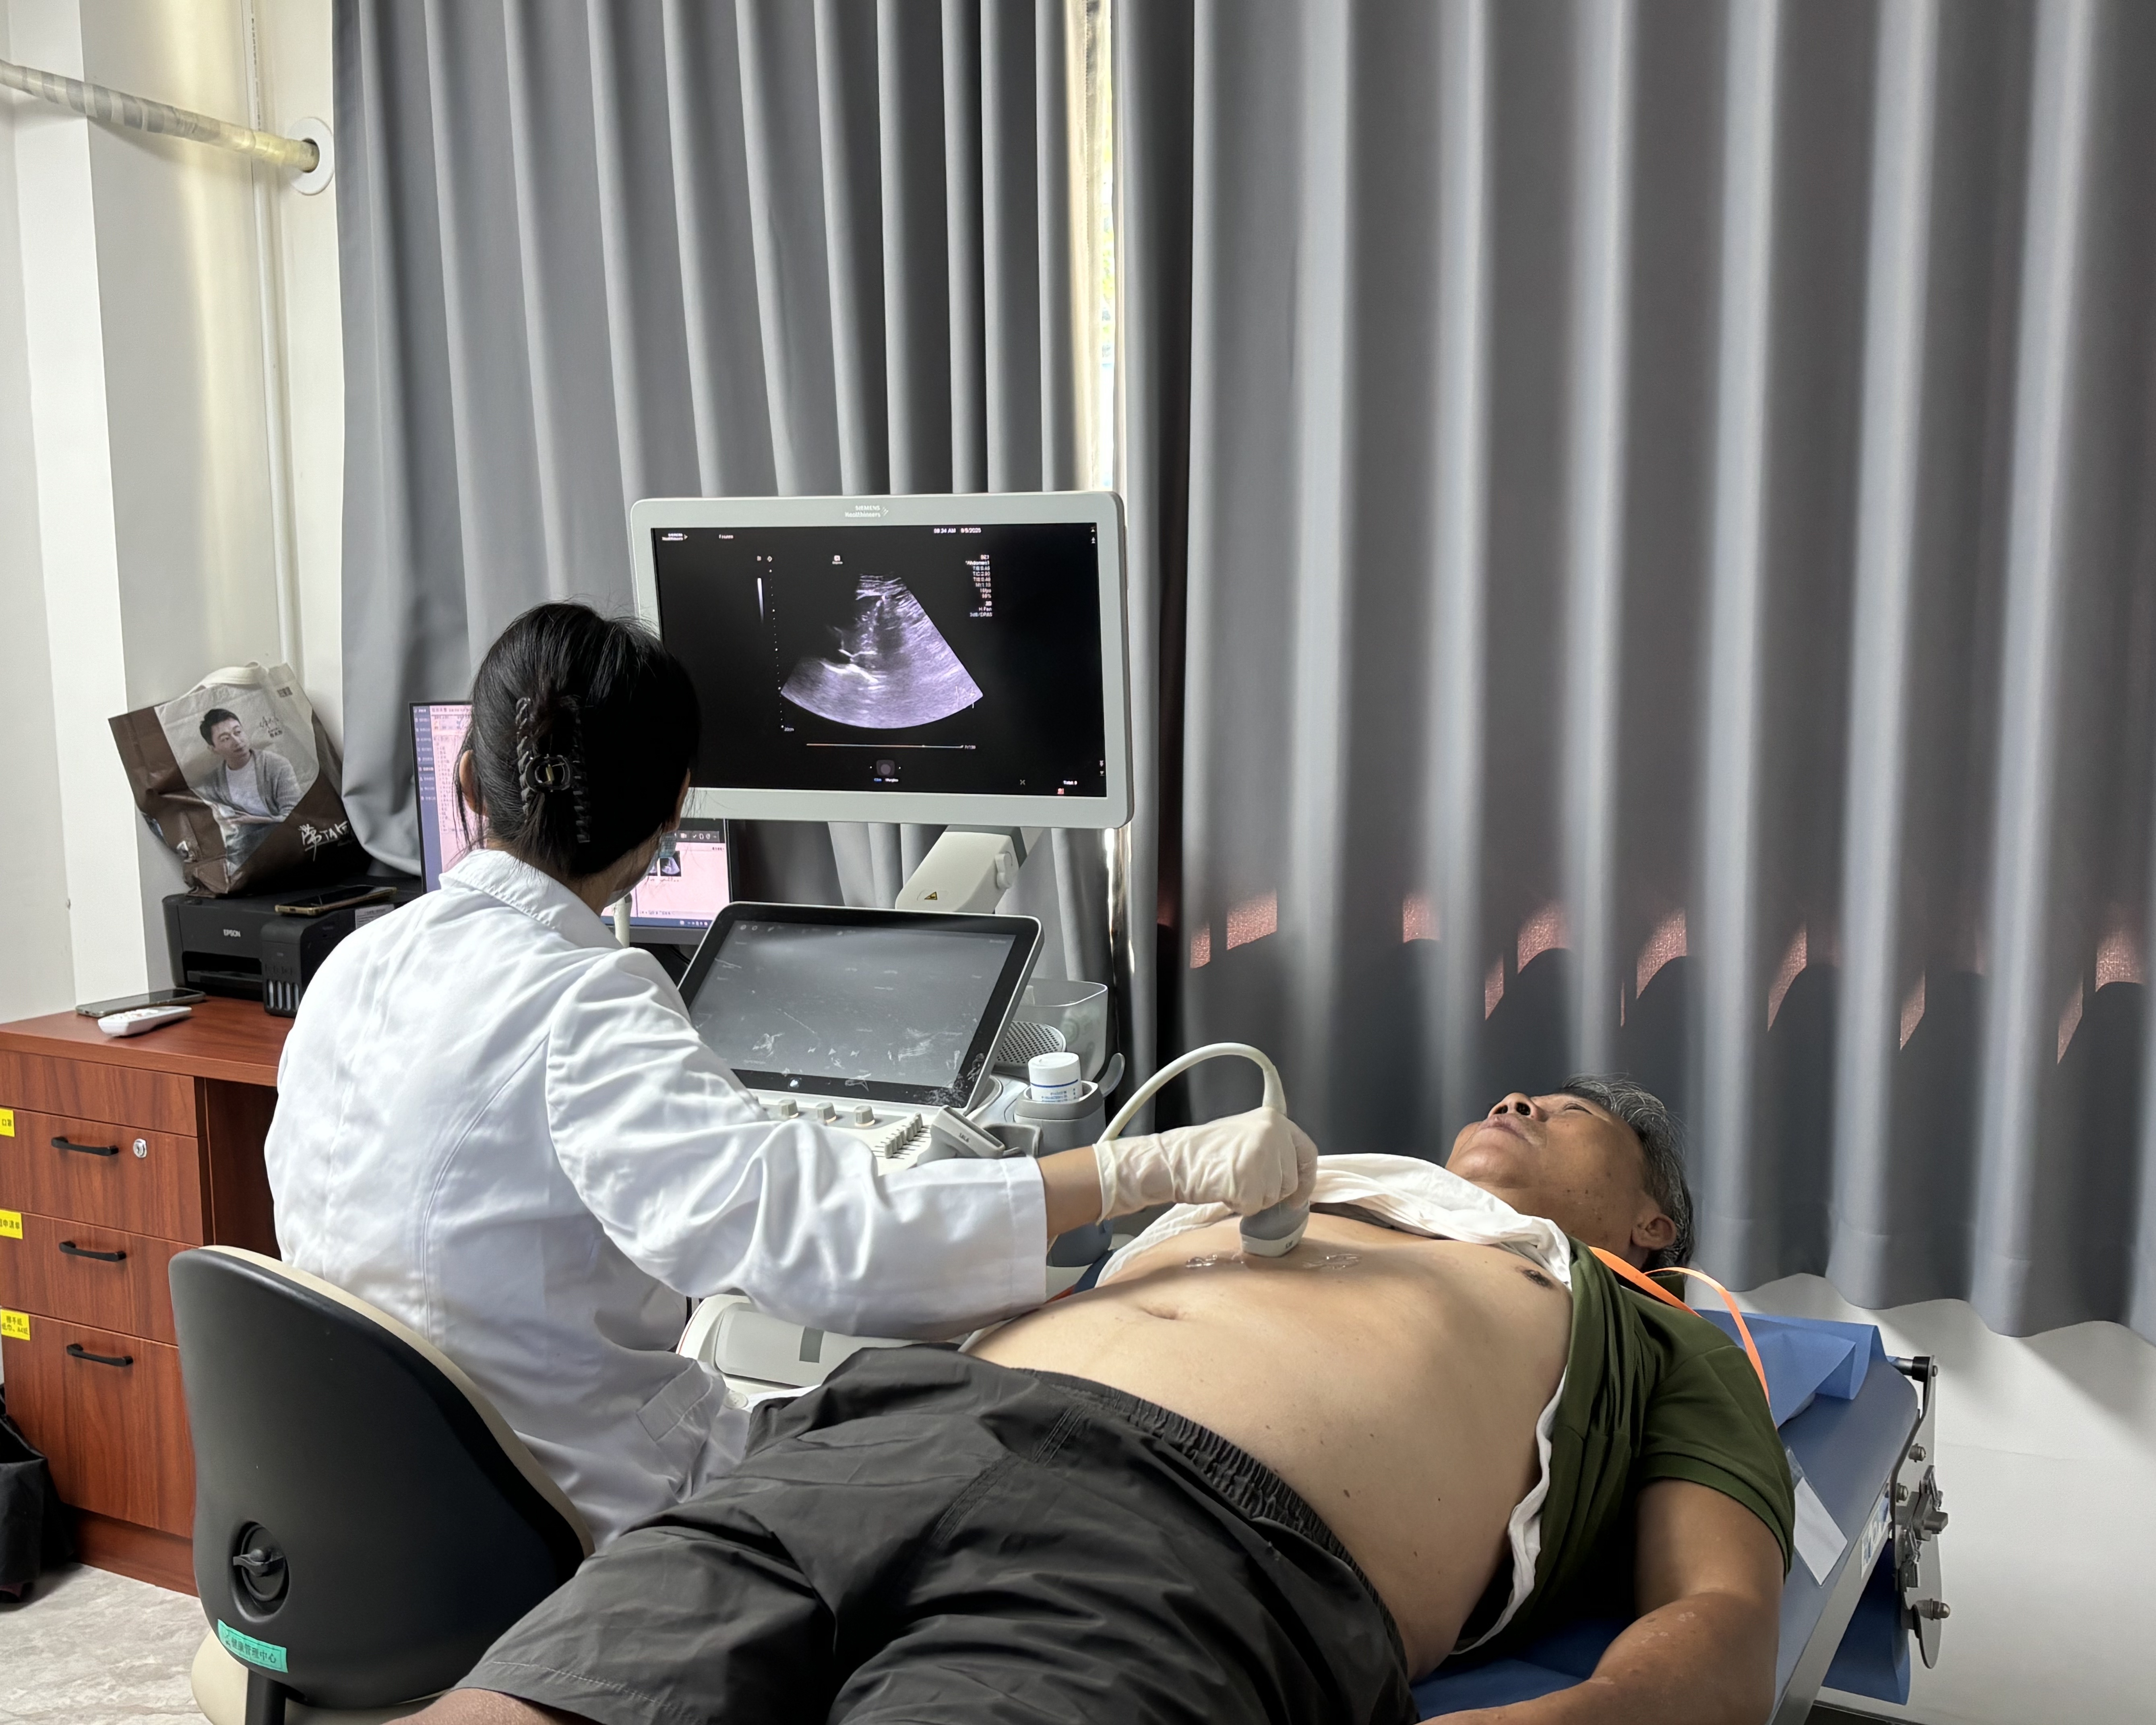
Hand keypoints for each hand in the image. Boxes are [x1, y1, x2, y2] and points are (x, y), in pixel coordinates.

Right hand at [1094, 1106, 1317, 1219]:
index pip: (1307, 1152)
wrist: (1174, 1160)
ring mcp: (1263, 1158)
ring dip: (1254, 1198)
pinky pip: (1256, 1207)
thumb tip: (1293, 1176)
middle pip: (1290, 1181)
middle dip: (1271, 1191)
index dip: (1306, 1178)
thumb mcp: (1246, 1136)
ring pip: (1274, 1197)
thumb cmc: (1203, 1152)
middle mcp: (1273, 1135)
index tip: (1299, 1195)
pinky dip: (1240, 1205)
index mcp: (1274, 1120)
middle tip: (1243, 1182)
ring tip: (1230, 1180)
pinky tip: (1224, 1189)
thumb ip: (1273, 1148)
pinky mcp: (1250, 1182)